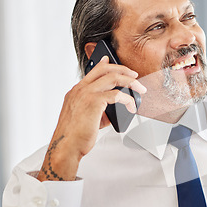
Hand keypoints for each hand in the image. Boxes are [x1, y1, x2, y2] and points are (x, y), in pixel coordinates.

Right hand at [37, 56, 146, 180]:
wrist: (67, 147)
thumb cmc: (75, 136)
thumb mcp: (85, 118)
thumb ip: (98, 110)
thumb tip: (112, 111)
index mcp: (76, 91)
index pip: (93, 71)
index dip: (106, 64)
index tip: (112, 60)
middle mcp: (80, 89)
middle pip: (105, 70)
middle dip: (123, 70)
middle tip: (135, 76)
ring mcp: (86, 94)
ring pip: (113, 78)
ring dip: (131, 82)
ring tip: (140, 89)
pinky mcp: (93, 102)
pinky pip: (117, 95)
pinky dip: (128, 100)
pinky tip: (132, 107)